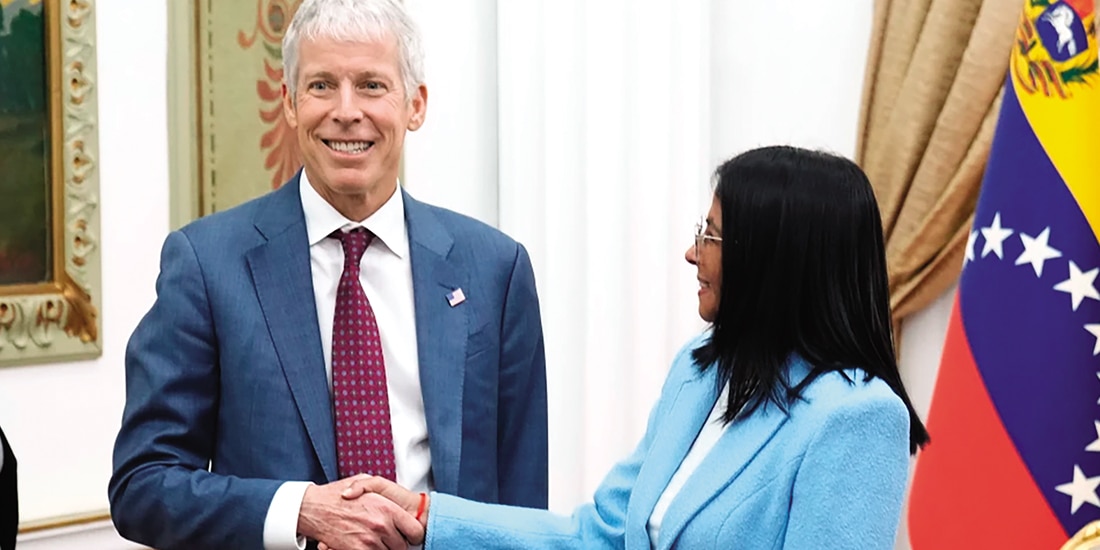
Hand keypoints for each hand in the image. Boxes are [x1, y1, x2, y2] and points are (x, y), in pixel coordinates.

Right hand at [298, 475, 423, 548]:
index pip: (415, 532)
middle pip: (401, 547)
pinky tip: (363, 545)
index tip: (407, 534)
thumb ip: (384, 493)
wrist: (313, 508)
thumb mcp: (365, 481)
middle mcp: (381, 525)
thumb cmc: (336, 494)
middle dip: (396, 544)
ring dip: (382, 549)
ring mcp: (369, 541)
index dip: (412, 535)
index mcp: (387, 509)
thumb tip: (395, 505)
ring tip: (372, 540)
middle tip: (386, 538)